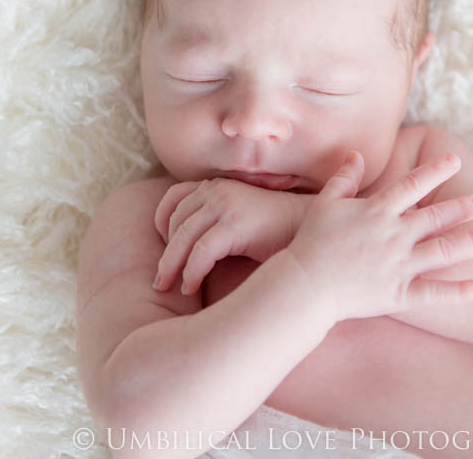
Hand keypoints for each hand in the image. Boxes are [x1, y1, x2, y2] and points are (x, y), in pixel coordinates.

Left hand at [152, 177, 302, 293]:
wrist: (312, 230)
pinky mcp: (235, 224)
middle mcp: (217, 191)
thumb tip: (188, 247)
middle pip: (175, 221)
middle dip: (165, 253)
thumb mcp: (240, 217)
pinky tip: (190, 287)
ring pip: (183, 237)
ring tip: (169, 287)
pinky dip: (191, 271)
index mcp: (216, 186)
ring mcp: (226, 205)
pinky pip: (201, 251)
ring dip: (172, 266)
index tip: (164, 248)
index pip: (173, 198)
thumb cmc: (277, 231)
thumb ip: (216, 221)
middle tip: (160, 280)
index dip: (161, 223)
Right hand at [285, 150, 472, 322]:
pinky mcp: (399, 294)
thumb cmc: (312, 242)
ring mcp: (399, 265)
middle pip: (436, 217)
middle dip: (461, 207)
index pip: (412, 185)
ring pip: (444, 251)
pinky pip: (436, 293)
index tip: (454, 160)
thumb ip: (344, 178)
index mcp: (377, 211)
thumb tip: (356, 154)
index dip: (434, 171)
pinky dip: (462, 291)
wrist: (306, 284)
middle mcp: (394, 235)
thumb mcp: (325, 203)